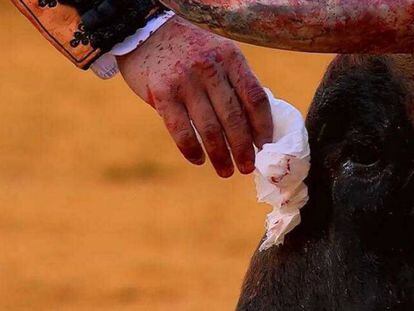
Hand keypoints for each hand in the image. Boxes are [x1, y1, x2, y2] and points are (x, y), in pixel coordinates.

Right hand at [117, 16, 272, 177]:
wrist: (147, 30)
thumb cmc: (189, 49)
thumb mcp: (218, 54)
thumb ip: (233, 82)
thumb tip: (253, 123)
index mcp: (231, 58)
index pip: (255, 98)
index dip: (263, 127)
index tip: (265, 147)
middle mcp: (210, 68)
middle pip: (235, 118)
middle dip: (243, 149)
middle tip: (247, 168)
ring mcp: (186, 81)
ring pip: (210, 129)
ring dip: (220, 156)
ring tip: (226, 171)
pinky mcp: (162, 93)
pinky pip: (181, 130)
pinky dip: (192, 150)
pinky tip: (198, 160)